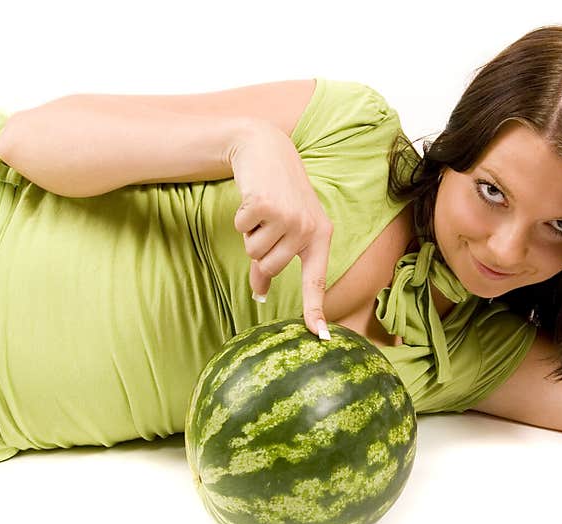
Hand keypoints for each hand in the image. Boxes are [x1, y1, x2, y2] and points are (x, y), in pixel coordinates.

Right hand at [229, 120, 332, 339]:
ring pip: (253, 250)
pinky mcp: (267, 205)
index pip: (317, 281)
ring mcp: (289, 217)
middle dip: (258, 252)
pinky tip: (254, 198)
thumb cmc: (279, 194)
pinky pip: (241, 229)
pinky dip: (241, 217)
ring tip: (263, 210)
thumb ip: (276, 259)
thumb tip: (259, 293)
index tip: (319, 335)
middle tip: (265, 226)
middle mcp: (309, 229)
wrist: (267, 150)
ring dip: (250, 233)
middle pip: (270, 267)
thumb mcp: (286, 227)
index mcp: (321, 237)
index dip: (315, 309)